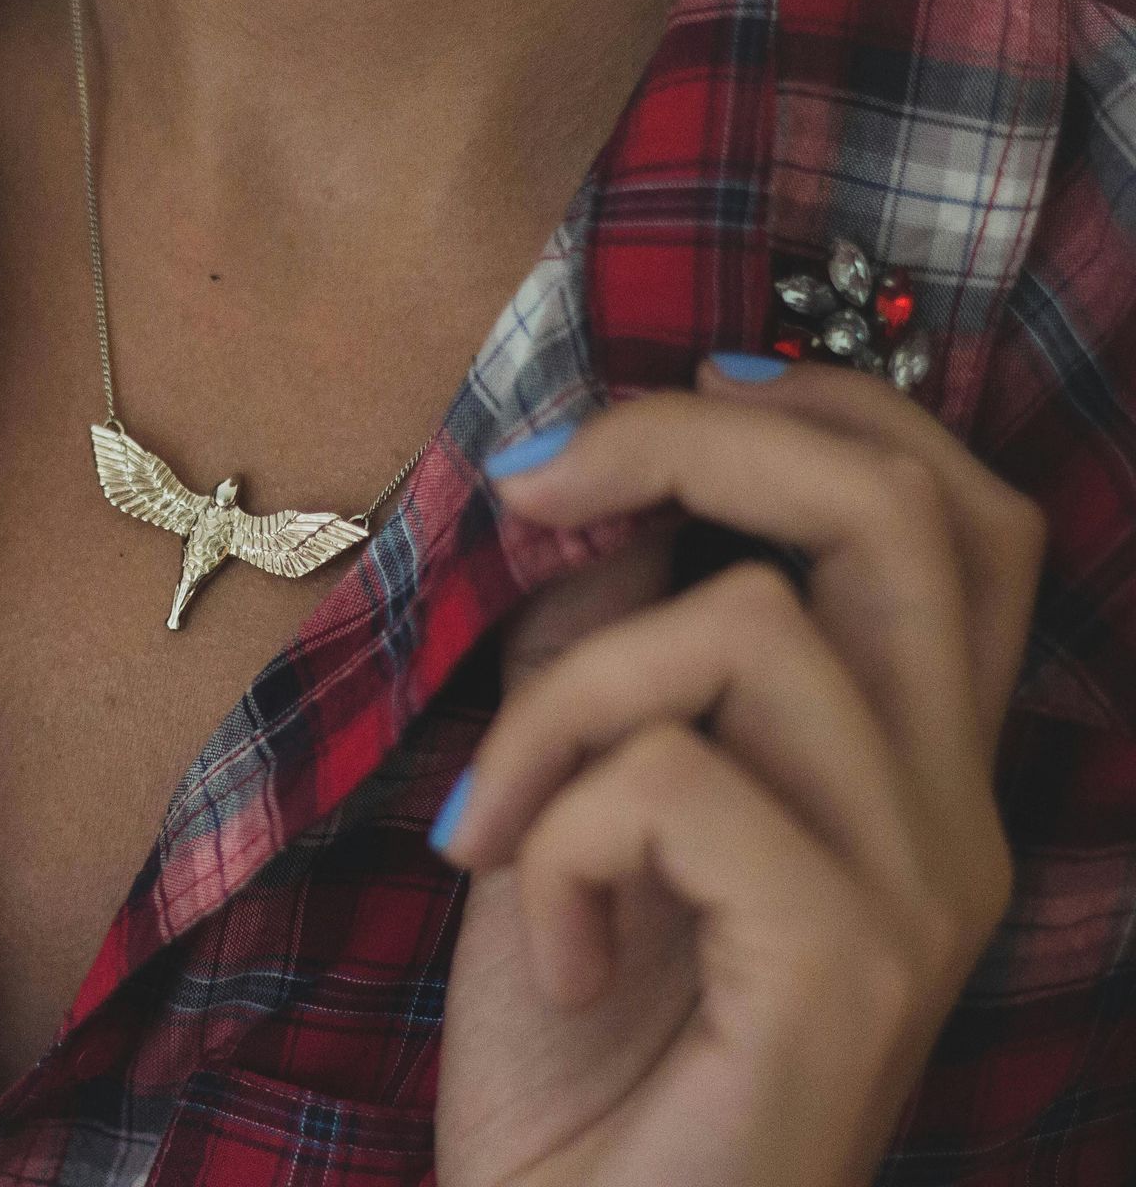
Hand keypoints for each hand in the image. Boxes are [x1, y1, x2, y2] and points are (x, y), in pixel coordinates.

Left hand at [428, 357, 1047, 1186]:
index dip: (816, 410)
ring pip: (746, 629)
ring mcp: (921, 889)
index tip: (648, 402)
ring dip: (557, 703)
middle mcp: (955, 813)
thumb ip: (610, 653)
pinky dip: (557, 835)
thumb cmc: (575, 1047)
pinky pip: (673, 781)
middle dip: (690, 441)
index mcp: (911, 766)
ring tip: (494, 829)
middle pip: (900, 509)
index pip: (952, 513)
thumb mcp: (576, 805)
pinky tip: (554, 946)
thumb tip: (588, 496)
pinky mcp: (851, 962)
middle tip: (527, 484)